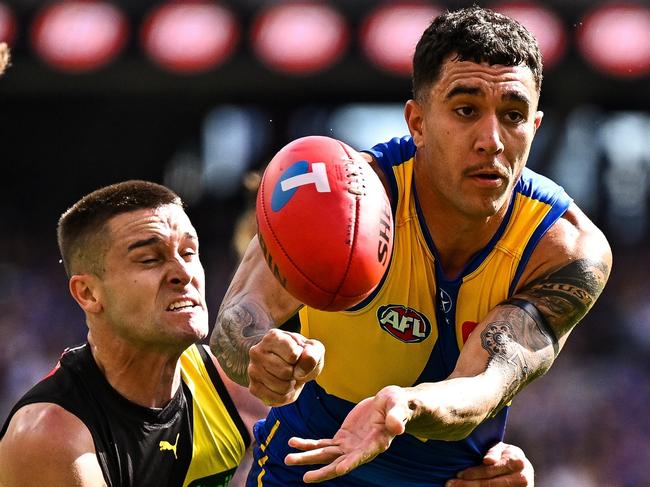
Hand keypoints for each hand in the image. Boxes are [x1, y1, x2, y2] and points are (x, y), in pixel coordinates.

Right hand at [247, 329, 323, 405]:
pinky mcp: (253, 387)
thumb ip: (313, 354)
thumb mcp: (314, 349)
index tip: (298, 355)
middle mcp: (257, 351)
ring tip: (287, 377)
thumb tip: (301, 369)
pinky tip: (282, 386)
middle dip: (295, 374)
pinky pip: (275, 399)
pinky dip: (285, 396)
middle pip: (286, 372)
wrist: (290, 365)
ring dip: (291, 385)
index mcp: (273, 337)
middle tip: (292, 368)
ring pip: (281, 387)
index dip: (301, 359)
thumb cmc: (302, 354)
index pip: (293, 355)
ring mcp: (253, 369)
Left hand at [284, 386, 411, 482]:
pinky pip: (322, 444)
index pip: (361, 456)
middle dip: (323, 471)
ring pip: (326, 455)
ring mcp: (349, 446)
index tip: (338, 469)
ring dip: (307, 457)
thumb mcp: (399, 407)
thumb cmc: (398, 404)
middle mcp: (360, 450)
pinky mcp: (342, 438)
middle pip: (339, 463)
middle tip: (306, 478)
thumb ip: (396, 417)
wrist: (391, 404)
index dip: (350, 463)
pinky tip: (293, 443)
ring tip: (289, 458)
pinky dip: (308, 444)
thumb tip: (397, 427)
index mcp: (376, 444)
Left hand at [446, 442, 533, 485]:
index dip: (473, 473)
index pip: (490, 470)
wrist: (524, 471)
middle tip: (450, 484)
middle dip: (468, 484)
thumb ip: (494, 452)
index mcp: (517, 461)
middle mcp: (521, 477)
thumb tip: (487, 461)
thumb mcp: (502, 448)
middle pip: (489, 484)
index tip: (458, 474)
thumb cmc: (507, 456)